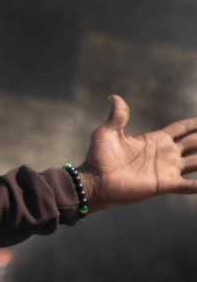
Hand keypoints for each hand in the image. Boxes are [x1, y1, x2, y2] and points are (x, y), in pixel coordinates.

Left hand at [80, 95, 196, 209]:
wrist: (95, 181)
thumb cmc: (99, 157)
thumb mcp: (107, 132)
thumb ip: (118, 115)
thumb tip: (114, 96)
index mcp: (155, 140)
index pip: (182, 129)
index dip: (195, 124)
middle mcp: (166, 154)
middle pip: (194, 143)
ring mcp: (167, 169)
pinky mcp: (165, 184)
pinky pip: (190, 185)